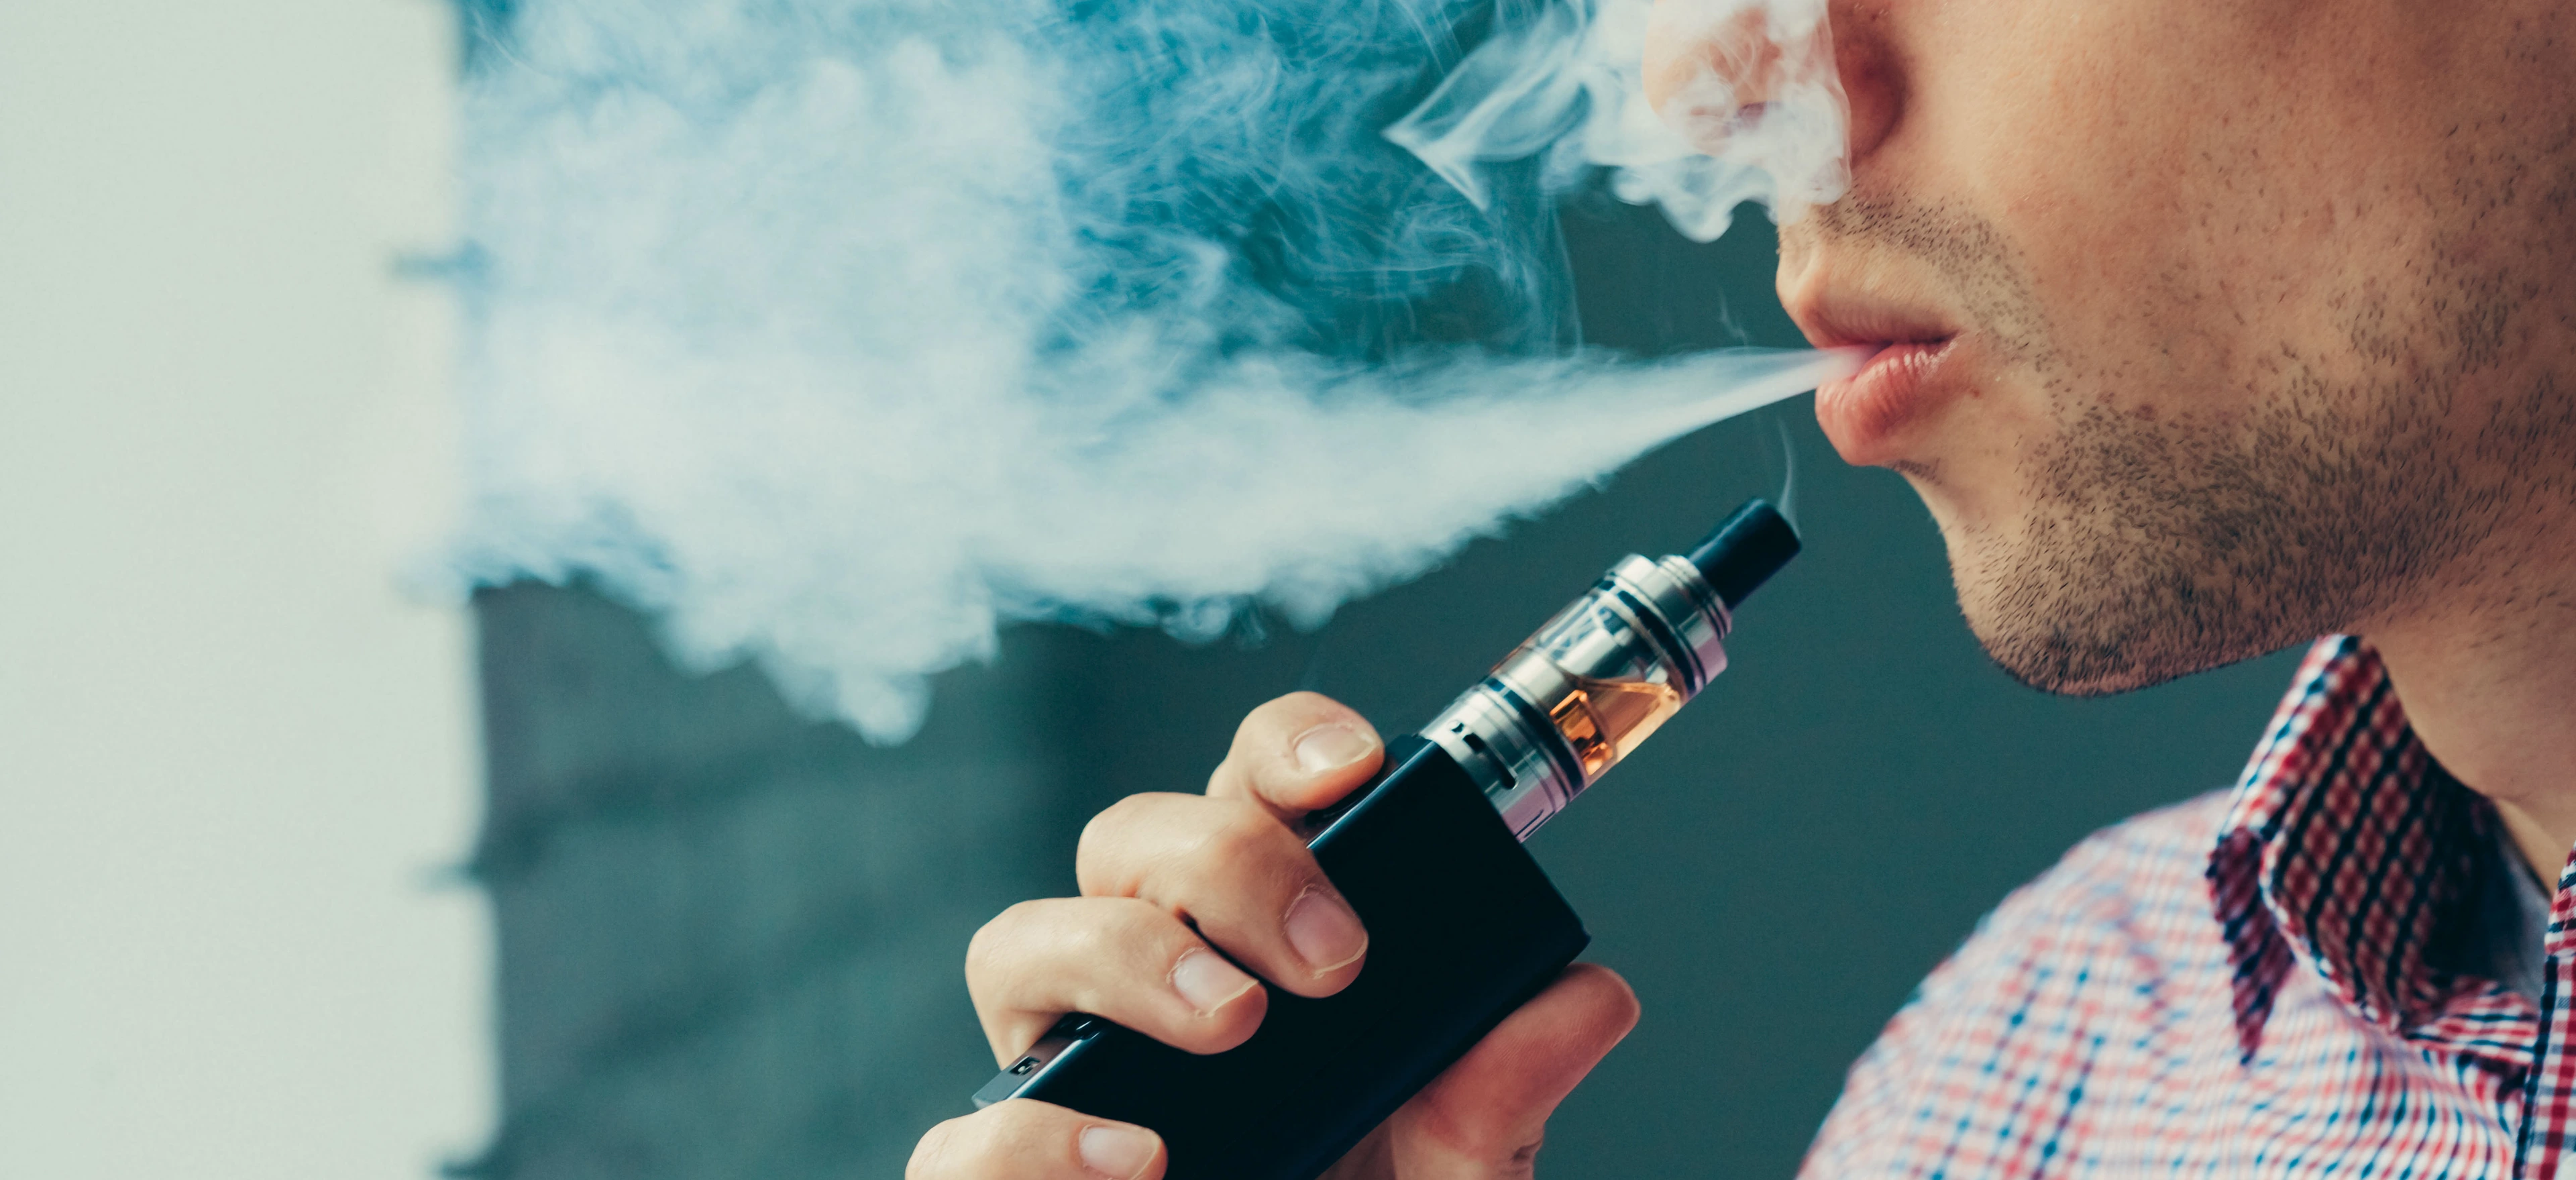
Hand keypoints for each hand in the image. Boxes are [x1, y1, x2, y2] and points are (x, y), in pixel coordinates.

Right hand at [908, 692, 1639, 1179]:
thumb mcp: (1456, 1171)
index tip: (1353, 765)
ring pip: (1015, 943)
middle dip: (1225, 864)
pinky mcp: (1004, 1170)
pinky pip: (963, 1133)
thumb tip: (1587, 998)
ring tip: (1229, 1025)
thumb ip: (1503, 1093)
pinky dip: (1034, 1137)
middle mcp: (1143, 978)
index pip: (1246, 787)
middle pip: (1128, 836)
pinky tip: (1136, 1163)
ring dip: (1122, 957)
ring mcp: (1061, 1070)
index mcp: (1255, 937)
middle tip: (1329, 961)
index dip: (1286, 745)